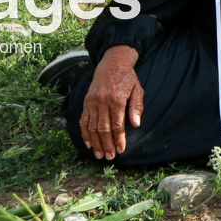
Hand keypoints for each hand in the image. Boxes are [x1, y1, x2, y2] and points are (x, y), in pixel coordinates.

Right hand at [79, 45, 142, 159]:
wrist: (112, 63)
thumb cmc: (127, 78)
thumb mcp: (137, 89)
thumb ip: (137, 107)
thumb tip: (136, 124)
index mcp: (116, 99)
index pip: (117, 125)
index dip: (119, 139)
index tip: (121, 150)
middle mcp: (102, 101)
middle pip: (103, 129)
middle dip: (107, 145)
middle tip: (110, 157)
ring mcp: (92, 102)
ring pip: (92, 127)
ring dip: (95, 143)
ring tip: (99, 155)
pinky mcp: (86, 102)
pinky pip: (83, 120)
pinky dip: (84, 133)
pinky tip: (88, 144)